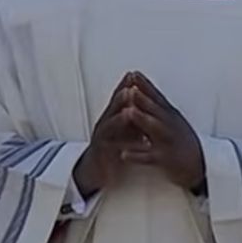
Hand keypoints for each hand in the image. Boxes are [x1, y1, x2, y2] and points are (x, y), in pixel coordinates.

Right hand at [72, 74, 141, 196]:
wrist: (96, 168)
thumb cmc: (114, 144)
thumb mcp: (123, 125)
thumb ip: (131, 111)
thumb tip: (145, 94)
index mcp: (112, 116)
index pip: (119, 98)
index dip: (126, 86)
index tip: (135, 74)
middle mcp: (105, 125)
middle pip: (112, 109)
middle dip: (121, 98)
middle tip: (131, 88)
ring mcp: (101, 139)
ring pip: (109, 127)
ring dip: (118, 120)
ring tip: (128, 112)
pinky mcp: (102, 154)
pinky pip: (111, 150)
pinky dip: (121, 147)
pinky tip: (128, 144)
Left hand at [118, 73, 206, 191]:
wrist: (202, 165)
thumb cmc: (184, 142)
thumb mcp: (174, 121)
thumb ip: (159, 109)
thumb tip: (144, 92)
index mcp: (170, 116)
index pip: (157, 97)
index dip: (145, 85)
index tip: (133, 74)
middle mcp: (170, 125)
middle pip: (155, 109)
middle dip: (143, 97)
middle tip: (131, 86)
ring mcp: (168, 141)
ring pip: (154, 129)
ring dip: (142, 119)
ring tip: (129, 112)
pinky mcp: (165, 159)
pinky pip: (150, 157)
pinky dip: (137, 156)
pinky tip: (124, 154)